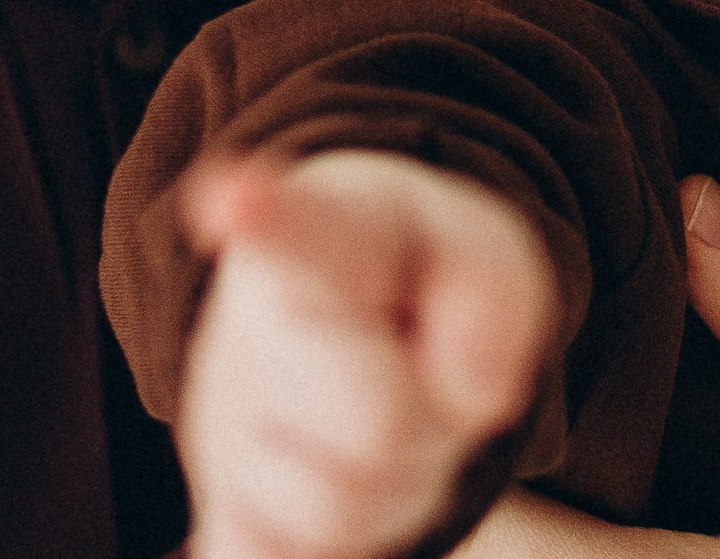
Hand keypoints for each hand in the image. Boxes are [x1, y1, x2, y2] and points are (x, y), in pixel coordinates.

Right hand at [177, 149, 557, 558]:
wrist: (350, 308)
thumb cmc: (421, 275)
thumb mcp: (485, 249)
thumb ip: (497, 294)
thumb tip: (474, 395)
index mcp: (321, 234)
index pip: (295, 230)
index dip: (261, 215)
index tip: (234, 196)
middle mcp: (247, 329)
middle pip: (377, 425)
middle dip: (427, 409)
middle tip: (412, 358)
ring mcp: (225, 426)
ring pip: (343, 510)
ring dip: (399, 474)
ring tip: (382, 403)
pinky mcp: (222, 506)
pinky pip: (281, 558)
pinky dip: (322, 541)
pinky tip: (311, 486)